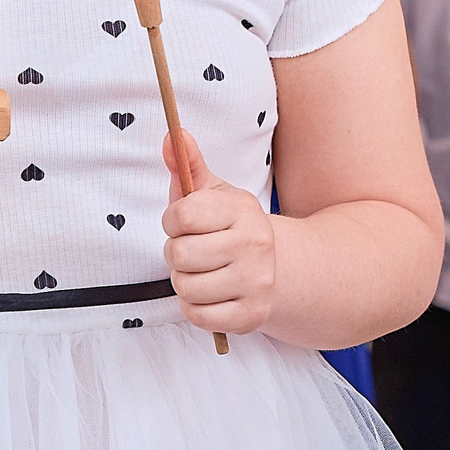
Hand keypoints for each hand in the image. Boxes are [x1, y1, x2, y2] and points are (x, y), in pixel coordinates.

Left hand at [162, 129, 275, 337]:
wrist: (277, 268)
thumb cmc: (230, 228)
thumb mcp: (213, 193)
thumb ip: (188, 163)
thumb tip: (172, 134)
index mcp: (242, 210)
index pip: (182, 215)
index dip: (172, 221)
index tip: (184, 223)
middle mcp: (254, 244)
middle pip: (178, 254)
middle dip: (176, 254)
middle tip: (193, 251)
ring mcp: (256, 282)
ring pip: (185, 287)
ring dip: (184, 282)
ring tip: (202, 273)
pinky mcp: (251, 315)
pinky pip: (197, 315)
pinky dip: (194, 308)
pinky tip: (210, 295)